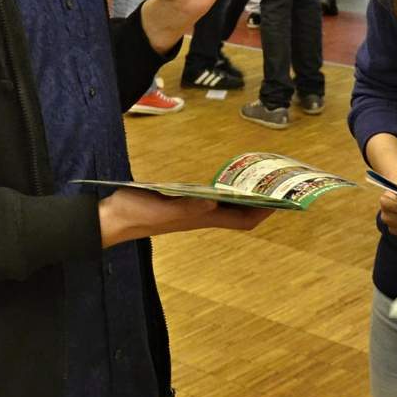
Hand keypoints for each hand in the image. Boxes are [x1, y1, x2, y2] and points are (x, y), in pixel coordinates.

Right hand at [98, 188, 269, 247]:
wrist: (113, 218)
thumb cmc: (137, 213)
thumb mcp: (163, 208)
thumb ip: (187, 206)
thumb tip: (213, 201)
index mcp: (202, 218)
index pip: (243, 220)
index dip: (265, 212)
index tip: (283, 199)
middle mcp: (201, 214)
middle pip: (240, 212)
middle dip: (260, 200)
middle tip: (274, 181)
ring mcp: (191, 208)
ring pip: (227, 204)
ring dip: (243, 194)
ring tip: (256, 176)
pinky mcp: (180, 201)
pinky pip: (210, 195)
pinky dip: (223, 187)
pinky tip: (222, 175)